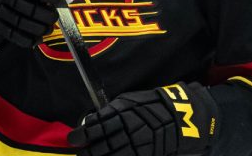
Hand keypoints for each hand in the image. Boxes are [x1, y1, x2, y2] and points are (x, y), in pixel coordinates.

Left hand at [68, 82, 217, 155]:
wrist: (178, 116)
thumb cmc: (150, 106)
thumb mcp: (128, 101)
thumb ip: (110, 112)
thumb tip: (92, 122)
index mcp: (121, 112)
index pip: (95, 125)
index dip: (82, 134)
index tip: (74, 138)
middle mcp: (127, 128)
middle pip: (100, 144)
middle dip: (87, 152)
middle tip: (81, 153)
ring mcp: (136, 143)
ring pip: (111, 155)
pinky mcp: (144, 154)